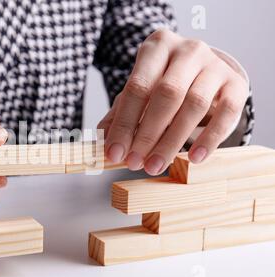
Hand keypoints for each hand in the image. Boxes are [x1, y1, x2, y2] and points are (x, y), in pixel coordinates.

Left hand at [99, 29, 248, 175]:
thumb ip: (120, 113)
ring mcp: (215, 64)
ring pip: (194, 105)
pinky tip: (194, 158)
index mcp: (157, 46)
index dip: (124, 123)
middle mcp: (188, 50)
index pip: (137, 87)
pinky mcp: (236, 83)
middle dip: (147, 134)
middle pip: (167, 94)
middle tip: (135, 163)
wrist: (203, 69)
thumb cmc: (164, 81)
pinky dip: (210, 138)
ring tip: (156, 165)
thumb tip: (103, 143)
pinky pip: (227, 112)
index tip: (115, 153)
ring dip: (172, 141)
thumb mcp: (140, 90)